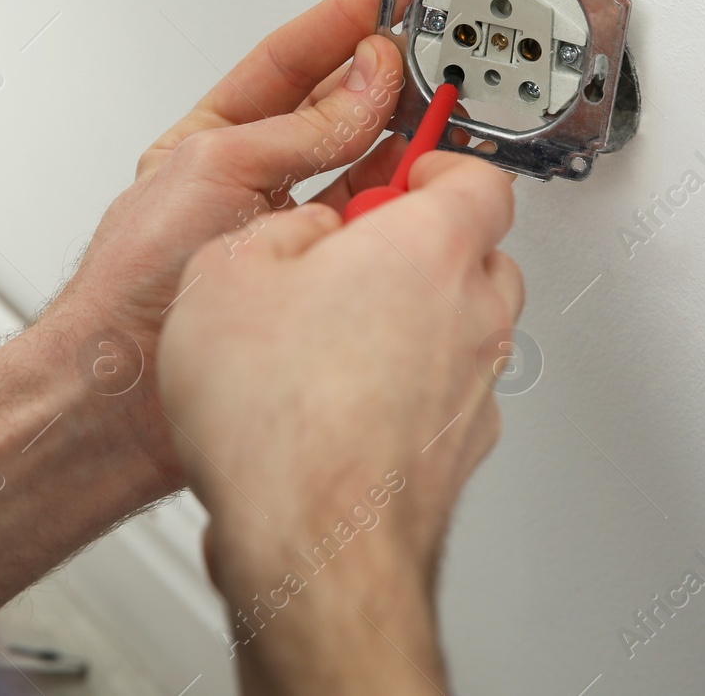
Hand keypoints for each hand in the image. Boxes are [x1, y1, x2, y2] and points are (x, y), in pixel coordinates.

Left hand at [57, 0, 412, 485]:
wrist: (122, 392)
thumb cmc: (132, 285)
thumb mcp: (218, 173)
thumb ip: (299, 129)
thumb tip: (363, 80)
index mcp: (217, 138)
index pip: (290, 60)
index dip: (340, 21)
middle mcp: (256, 179)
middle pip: (335, 110)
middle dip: (386, 75)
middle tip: (435, 48)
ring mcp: (289, 228)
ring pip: (362, 166)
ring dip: (404, 136)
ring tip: (442, 108)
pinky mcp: (316, 275)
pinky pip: (371, 225)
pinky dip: (403, 202)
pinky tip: (423, 183)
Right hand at [158, 153, 523, 695]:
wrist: (309, 541)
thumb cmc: (277, 417)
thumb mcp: (225, 272)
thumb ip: (276, 228)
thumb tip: (297, 233)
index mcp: (429, 247)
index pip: (477, 175)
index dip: (433, 163)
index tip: (399, 165)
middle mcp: (471, 314)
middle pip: (478, 250)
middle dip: (422, 243)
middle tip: (355, 250)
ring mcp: (473, 389)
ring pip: (465, 327)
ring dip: (417, 318)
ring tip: (333, 334)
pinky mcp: (456, 452)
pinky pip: (444, 395)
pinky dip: (408, 388)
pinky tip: (337, 405)